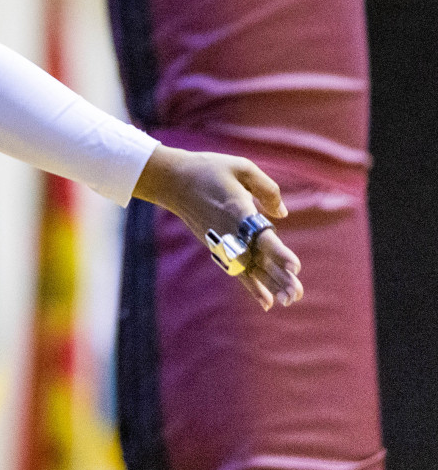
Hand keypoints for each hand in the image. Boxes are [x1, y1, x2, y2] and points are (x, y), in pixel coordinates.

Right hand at [133, 143, 304, 311]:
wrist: (172, 181)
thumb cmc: (209, 170)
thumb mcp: (241, 167)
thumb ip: (267, 188)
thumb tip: (282, 214)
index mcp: (238, 210)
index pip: (261, 236)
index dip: (279, 253)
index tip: (295, 267)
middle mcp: (230, 231)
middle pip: (258, 259)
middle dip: (279, 277)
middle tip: (296, 294)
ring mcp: (222, 241)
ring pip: (250, 268)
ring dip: (270, 285)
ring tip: (289, 300)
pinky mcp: (217, 246)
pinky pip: (237, 270)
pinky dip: (251, 286)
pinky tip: (267, 302)